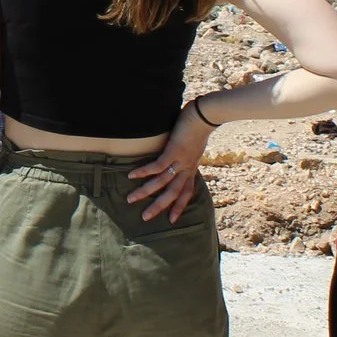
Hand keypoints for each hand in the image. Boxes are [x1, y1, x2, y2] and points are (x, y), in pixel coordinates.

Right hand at [125, 104, 214, 223]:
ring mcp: (180, 161)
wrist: (205, 116)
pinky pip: (157, 166)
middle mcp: (186, 168)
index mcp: (191, 168)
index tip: (172, 220)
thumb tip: (180, 152)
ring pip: (162, 182)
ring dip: (145, 192)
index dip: (179, 206)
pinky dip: (144, 171)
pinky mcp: (173, 151)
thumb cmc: (199, 126)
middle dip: (159, 206)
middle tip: (145, 218)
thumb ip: (187, 153)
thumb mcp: (195, 145)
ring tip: (131, 199)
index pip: (186, 192)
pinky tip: (132, 175)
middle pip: (173, 193)